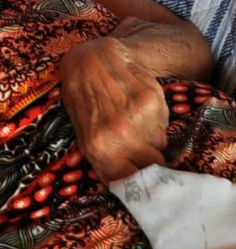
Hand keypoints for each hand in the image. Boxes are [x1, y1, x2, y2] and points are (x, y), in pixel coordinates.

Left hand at [60, 36, 168, 183]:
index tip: (140, 182)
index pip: (132, 183)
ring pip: (161, 146)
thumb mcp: (85, 136)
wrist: (90, 61)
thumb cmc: (83, 102)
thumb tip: (120, 187)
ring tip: (135, 126)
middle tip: (139, 153)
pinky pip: (164, 125)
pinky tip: (139, 111)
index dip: (139, 185)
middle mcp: (121, 135)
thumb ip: (105, 162)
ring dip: (153, 142)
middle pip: (153, 167)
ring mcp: (138, 118)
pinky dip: (157, 123)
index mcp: (100, 148)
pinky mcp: (153, 101)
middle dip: (148, 163)